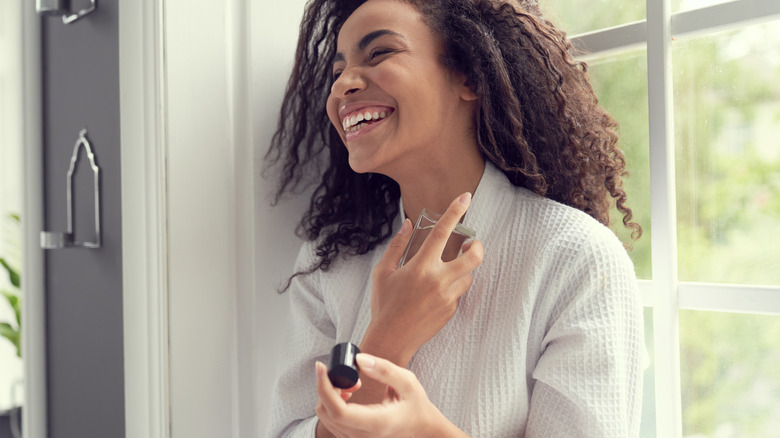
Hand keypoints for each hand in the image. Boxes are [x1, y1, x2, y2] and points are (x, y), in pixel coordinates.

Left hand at [315, 353, 467, 437]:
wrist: (422, 429)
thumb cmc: (416, 405)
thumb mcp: (408, 382)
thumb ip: (384, 370)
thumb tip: (359, 359)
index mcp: (377, 423)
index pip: (338, 411)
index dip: (324, 388)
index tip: (321, 367)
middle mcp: (363, 436)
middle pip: (326, 413)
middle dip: (326, 387)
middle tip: (344, 374)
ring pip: (325, 418)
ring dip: (329, 395)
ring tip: (351, 384)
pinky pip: (331, 421)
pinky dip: (332, 404)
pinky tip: (349, 394)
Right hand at [362, 193, 483, 365]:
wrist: (391, 339)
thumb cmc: (384, 305)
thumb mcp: (383, 272)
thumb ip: (397, 246)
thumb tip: (408, 225)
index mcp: (420, 267)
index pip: (442, 232)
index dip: (455, 212)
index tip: (466, 197)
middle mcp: (438, 280)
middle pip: (473, 257)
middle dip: (477, 245)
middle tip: (471, 243)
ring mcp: (447, 297)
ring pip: (468, 275)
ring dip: (463, 268)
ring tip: (448, 268)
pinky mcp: (451, 311)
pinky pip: (459, 292)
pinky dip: (453, 286)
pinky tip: (436, 291)